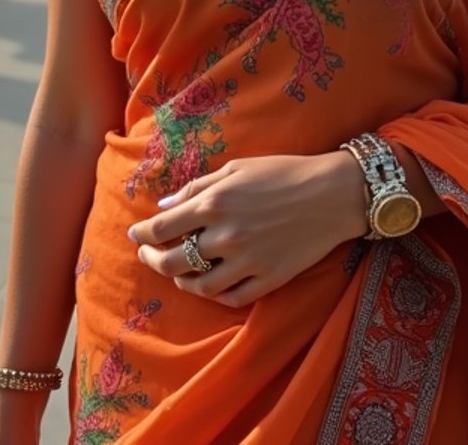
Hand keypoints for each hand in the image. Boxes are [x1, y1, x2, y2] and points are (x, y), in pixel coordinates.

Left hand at [128, 152, 368, 307]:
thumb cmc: (282, 172)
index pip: (162, 228)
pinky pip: (231, 298)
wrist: (331, 193)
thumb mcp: (237, 169)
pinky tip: (210, 284)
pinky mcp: (267, 280)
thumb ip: (197, 188)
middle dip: (154, 261)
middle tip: (149, 256)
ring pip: (200, 286)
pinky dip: (215, 294)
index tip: (136, 234)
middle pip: (173, 262)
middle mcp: (225, 236)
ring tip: (178, 274)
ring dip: (182, 281)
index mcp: (214, 203)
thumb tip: (164, 207)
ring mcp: (246, 262)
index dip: (143, 234)